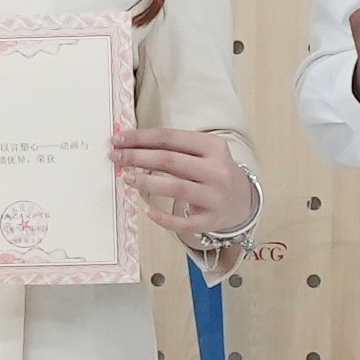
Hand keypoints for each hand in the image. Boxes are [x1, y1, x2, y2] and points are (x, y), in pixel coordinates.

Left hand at [116, 126, 264, 247]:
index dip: (141, 138)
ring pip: (175, 188)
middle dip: (137, 157)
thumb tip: (131, 143)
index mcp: (213, 147)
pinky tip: (148, 211)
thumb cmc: (214, 171)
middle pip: (169, 161)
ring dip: (146, 183)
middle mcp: (216, 171)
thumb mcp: (204, 152)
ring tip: (127, 178)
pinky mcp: (211, 220)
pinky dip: (163, 218)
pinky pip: (183, 222)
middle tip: (116, 157)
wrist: (243, 200)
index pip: (171, 138)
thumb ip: (174, 147)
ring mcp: (215, 197)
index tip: (119, 139)